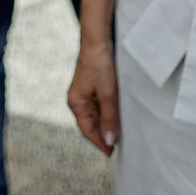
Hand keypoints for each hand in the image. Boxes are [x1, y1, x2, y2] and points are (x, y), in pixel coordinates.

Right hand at [68, 40, 120, 154]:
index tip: (111, 153)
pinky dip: (106, 114)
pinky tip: (116, 116)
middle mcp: (77, 101)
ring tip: (119, 133)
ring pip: (95, 116)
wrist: (97, 41)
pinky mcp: (90, 88)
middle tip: (118, 146)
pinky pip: (98, 107)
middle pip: (90, 125)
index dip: (99, 143)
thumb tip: (109, 141)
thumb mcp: (108, 94)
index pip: (87, 130)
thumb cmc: (100, 65)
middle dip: (102, 135)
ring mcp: (83, 95)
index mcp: (76, 103)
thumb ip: (109, 118)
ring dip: (105, 124)